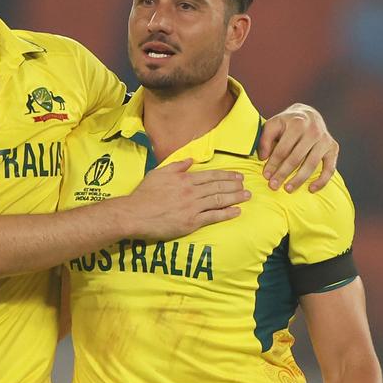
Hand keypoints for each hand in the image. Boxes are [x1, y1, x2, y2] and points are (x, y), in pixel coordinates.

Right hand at [120, 159, 246, 239]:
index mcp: (184, 179)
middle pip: (218, 186)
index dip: (226, 175)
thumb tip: (190, 160)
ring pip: (219, 199)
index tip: (237, 175)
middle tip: (245, 184)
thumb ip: (176, 166)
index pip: (211, 175)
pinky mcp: (191, 222)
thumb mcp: (159, 173)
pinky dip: (227, 213)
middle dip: (234, 185)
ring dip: (235, 197)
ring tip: (246, 196)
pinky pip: (213, 216)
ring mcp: (193, 207)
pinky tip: (237, 211)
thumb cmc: (144, 194)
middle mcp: (191, 191)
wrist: (135, 214)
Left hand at [258, 103, 337, 192]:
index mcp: (297, 123)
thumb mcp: (273, 124)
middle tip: (273, 186)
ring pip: (311, 164)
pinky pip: (330, 168)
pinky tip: (311, 189)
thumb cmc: (287, 123)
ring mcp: (325, 140)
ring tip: (288, 189)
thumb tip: (263, 157)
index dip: (273, 163)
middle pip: (296, 158)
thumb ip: (265, 139)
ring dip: (299, 179)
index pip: (283, 148)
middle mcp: (313, 130)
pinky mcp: (333, 148)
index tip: (266, 175)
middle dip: (283, 173)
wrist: (309, 114)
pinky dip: (322, 180)